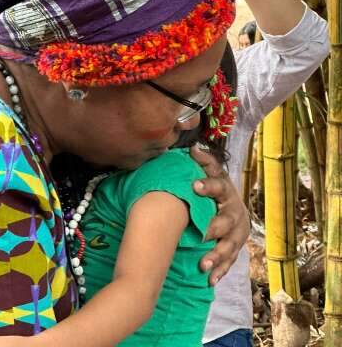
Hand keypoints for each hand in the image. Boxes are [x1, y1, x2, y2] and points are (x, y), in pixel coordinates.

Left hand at [190, 145, 249, 285]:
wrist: (233, 207)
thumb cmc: (216, 189)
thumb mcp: (212, 173)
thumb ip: (204, 163)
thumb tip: (194, 148)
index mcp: (226, 191)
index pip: (218, 185)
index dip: (207, 185)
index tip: (193, 185)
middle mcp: (234, 212)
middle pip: (227, 220)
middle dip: (215, 227)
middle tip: (202, 233)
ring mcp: (237, 232)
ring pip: (229, 245)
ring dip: (217, 255)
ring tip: (202, 265)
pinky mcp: (235, 248)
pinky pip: (229, 261)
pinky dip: (220, 270)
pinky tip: (210, 280)